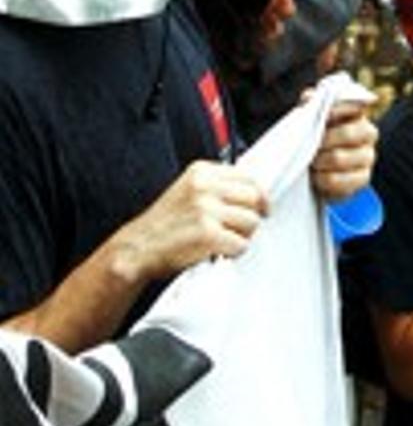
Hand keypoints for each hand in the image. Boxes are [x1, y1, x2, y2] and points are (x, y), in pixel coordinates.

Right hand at [118, 160, 267, 282]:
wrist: (137, 248)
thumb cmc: (163, 224)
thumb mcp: (188, 191)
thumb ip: (217, 187)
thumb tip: (254, 194)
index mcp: (201, 172)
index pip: (248, 177)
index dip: (259, 196)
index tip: (262, 207)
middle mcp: (205, 186)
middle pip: (254, 198)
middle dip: (252, 216)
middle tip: (240, 230)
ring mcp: (206, 209)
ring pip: (251, 222)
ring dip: (242, 236)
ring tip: (224, 241)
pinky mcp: (208, 234)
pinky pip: (240, 244)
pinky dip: (234, 253)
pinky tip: (218, 252)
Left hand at [308, 96, 377, 202]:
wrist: (319, 171)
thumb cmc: (316, 139)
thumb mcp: (311, 119)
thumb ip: (310, 105)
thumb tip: (309, 96)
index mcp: (358, 113)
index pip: (354, 105)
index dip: (335, 110)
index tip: (320, 117)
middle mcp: (368, 133)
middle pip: (347, 133)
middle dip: (322, 141)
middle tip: (308, 147)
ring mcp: (368, 157)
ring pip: (339, 158)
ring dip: (319, 161)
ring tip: (310, 162)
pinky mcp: (363, 178)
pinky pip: (338, 180)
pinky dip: (322, 180)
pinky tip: (317, 177)